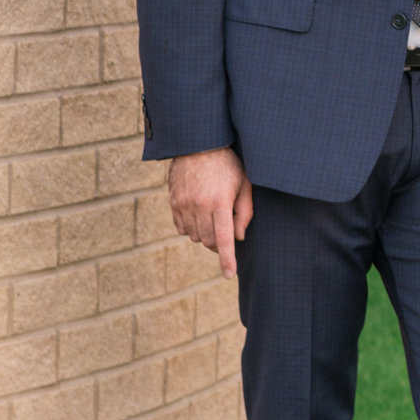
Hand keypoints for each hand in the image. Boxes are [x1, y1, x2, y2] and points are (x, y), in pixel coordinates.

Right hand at [168, 147, 252, 280]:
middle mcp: (200, 206)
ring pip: (194, 236)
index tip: (229, 275)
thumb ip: (245, 212)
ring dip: (205, 235)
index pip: (225, 239)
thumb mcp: (244, 183)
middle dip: (218, 243)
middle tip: (226, 231)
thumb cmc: (227, 164)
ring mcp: (184, 205)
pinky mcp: (173, 202)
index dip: (228, 260)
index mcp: (220, 202)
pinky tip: (199, 215)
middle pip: (208, 241)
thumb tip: (239, 238)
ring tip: (213, 217)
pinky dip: (191, 228)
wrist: (198, 144)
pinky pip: (182, 228)